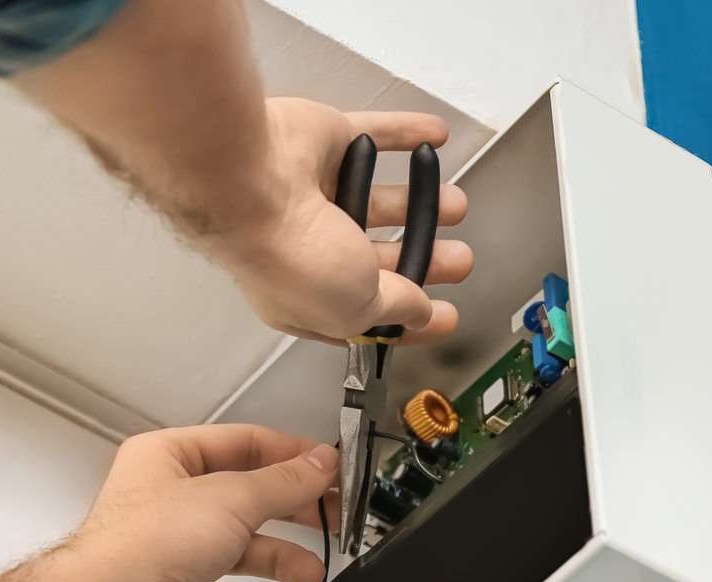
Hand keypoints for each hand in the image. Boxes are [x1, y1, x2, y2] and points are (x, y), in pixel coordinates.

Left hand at [59, 424, 338, 581]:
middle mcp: (166, 502)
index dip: (290, 455)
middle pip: (244, 498)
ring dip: (276, 562)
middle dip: (290, 512)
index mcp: (168, 459)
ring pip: (235, 551)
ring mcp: (167, 551)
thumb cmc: (144, 546)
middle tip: (331, 519)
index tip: (330, 469)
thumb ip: (283, 483)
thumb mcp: (232, 499)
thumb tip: (319, 465)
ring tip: (309, 574)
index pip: (241, 445)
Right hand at [206, 98, 475, 345]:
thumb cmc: (292, 255)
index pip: (361, 314)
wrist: (253, 182)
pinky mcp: (325, 141)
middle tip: (459, 261)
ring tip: (456, 205)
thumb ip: (393, 309)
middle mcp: (306, 244)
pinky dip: (405, 135)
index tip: (441, 317)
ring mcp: (315, 190)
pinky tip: (433, 137)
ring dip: (420, 203)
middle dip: (421, 260)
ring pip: (376, 199)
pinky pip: (372, 133)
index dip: (404, 318)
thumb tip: (418, 313)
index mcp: (304, 295)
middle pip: (375, 257)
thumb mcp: (355, 306)